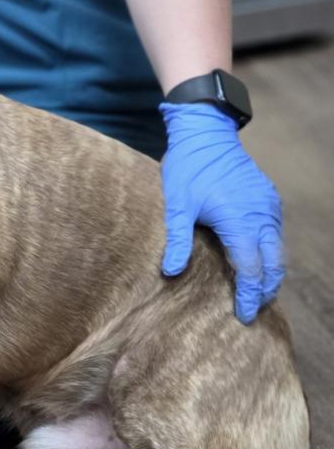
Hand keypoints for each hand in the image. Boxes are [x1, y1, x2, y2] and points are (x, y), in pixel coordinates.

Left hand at [159, 102, 282, 322]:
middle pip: (273, 265)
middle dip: (265, 290)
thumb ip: (177, 240)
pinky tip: (254, 262)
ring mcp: (269, 206)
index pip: (252, 270)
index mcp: (241, 220)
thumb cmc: (188, 168)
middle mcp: (262, 215)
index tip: (244, 316)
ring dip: (269, 272)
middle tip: (252, 310)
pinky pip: (274, 233)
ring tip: (254, 293)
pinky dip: (268, 253)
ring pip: (277, 250)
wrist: (206, 132)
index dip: (250, 296)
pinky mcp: (268, 199)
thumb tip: (170, 272)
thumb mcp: (177, 205)